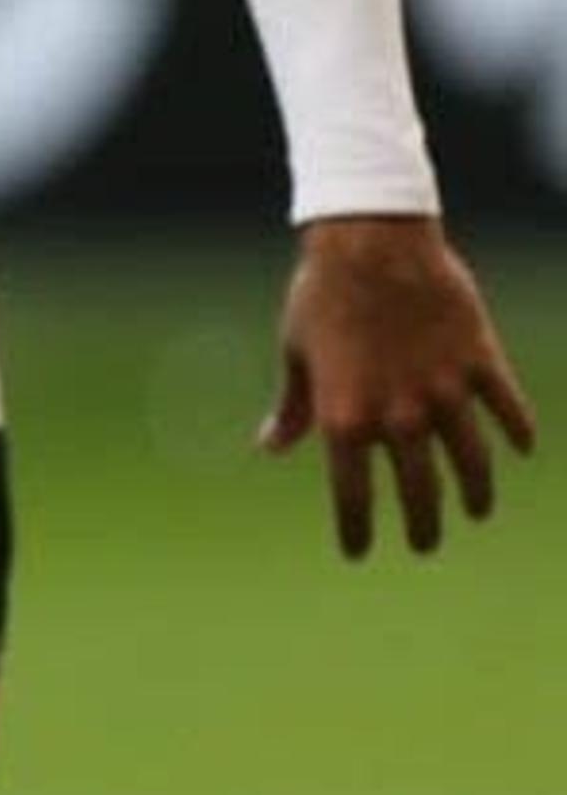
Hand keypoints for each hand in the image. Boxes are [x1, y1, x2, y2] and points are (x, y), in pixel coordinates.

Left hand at [261, 213, 537, 557]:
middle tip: (424, 546)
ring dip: (476, 492)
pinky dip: (519, 430)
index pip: (352, 494)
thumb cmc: (320, 295)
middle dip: (423, 525)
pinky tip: (523, 449)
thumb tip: (271, 447)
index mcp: (345, 417)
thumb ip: (292, 408)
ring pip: (471, 460)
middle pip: (419, 490)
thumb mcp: (295, 353)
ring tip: (476, 512)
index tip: (358, 553)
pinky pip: (508, 407)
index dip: (356, 529)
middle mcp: (399, 415)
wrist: (369, 241)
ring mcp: (445, 390)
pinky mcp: (479, 360)